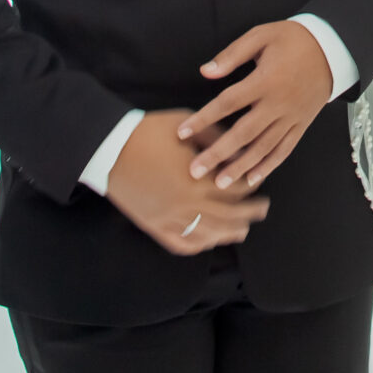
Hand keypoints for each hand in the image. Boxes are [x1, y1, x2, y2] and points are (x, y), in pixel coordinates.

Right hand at [104, 110, 268, 254]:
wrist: (109, 148)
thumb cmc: (148, 132)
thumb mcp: (186, 126)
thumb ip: (214, 138)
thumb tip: (238, 148)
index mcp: (196, 180)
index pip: (234, 190)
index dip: (249, 186)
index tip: (258, 182)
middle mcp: (186, 205)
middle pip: (228, 217)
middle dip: (250, 214)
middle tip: (263, 209)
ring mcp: (169, 219)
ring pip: (207, 235)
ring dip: (229, 233)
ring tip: (242, 231)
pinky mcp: (153, 226)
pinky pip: (181, 244)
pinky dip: (198, 245)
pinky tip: (208, 241)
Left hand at [180, 20, 335, 190]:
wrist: (332, 49)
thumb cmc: (292, 39)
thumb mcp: (261, 35)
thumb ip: (232, 54)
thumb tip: (205, 72)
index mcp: (265, 80)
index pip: (228, 103)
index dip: (203, 118)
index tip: (182, 132)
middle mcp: (278, 103)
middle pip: (243, 133)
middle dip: (218, 154)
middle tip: (195, 171)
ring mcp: (292, 117)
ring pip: (263, 147)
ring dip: (240, 167)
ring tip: (220, 182)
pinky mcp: (302, 125)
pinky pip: (284, 149)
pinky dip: (269, 166)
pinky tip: (252, 178)